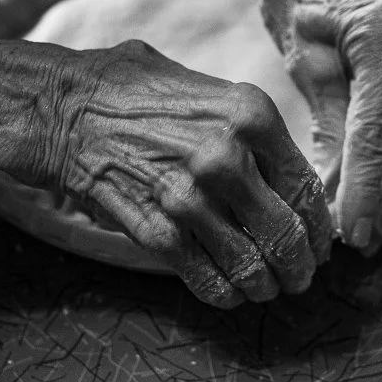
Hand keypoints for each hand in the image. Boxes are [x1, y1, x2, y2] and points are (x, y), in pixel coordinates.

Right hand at [49, 40, 332, 307]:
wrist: (63, 108)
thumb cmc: (133, 91)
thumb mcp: (204, 87)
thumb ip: (247, 126)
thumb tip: (286, 173)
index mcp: (250, 114)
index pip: (307, 188)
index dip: (318, 227)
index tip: (318, 245)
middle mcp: (227, 157)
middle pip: (286, 234)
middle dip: (298, 266)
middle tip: (298, 277)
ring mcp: (191, 198)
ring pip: (251, 266)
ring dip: (264, 286)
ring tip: (265, 289)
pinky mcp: (157, 231)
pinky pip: (207, 279)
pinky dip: (224, 294)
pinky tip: (228, 292)